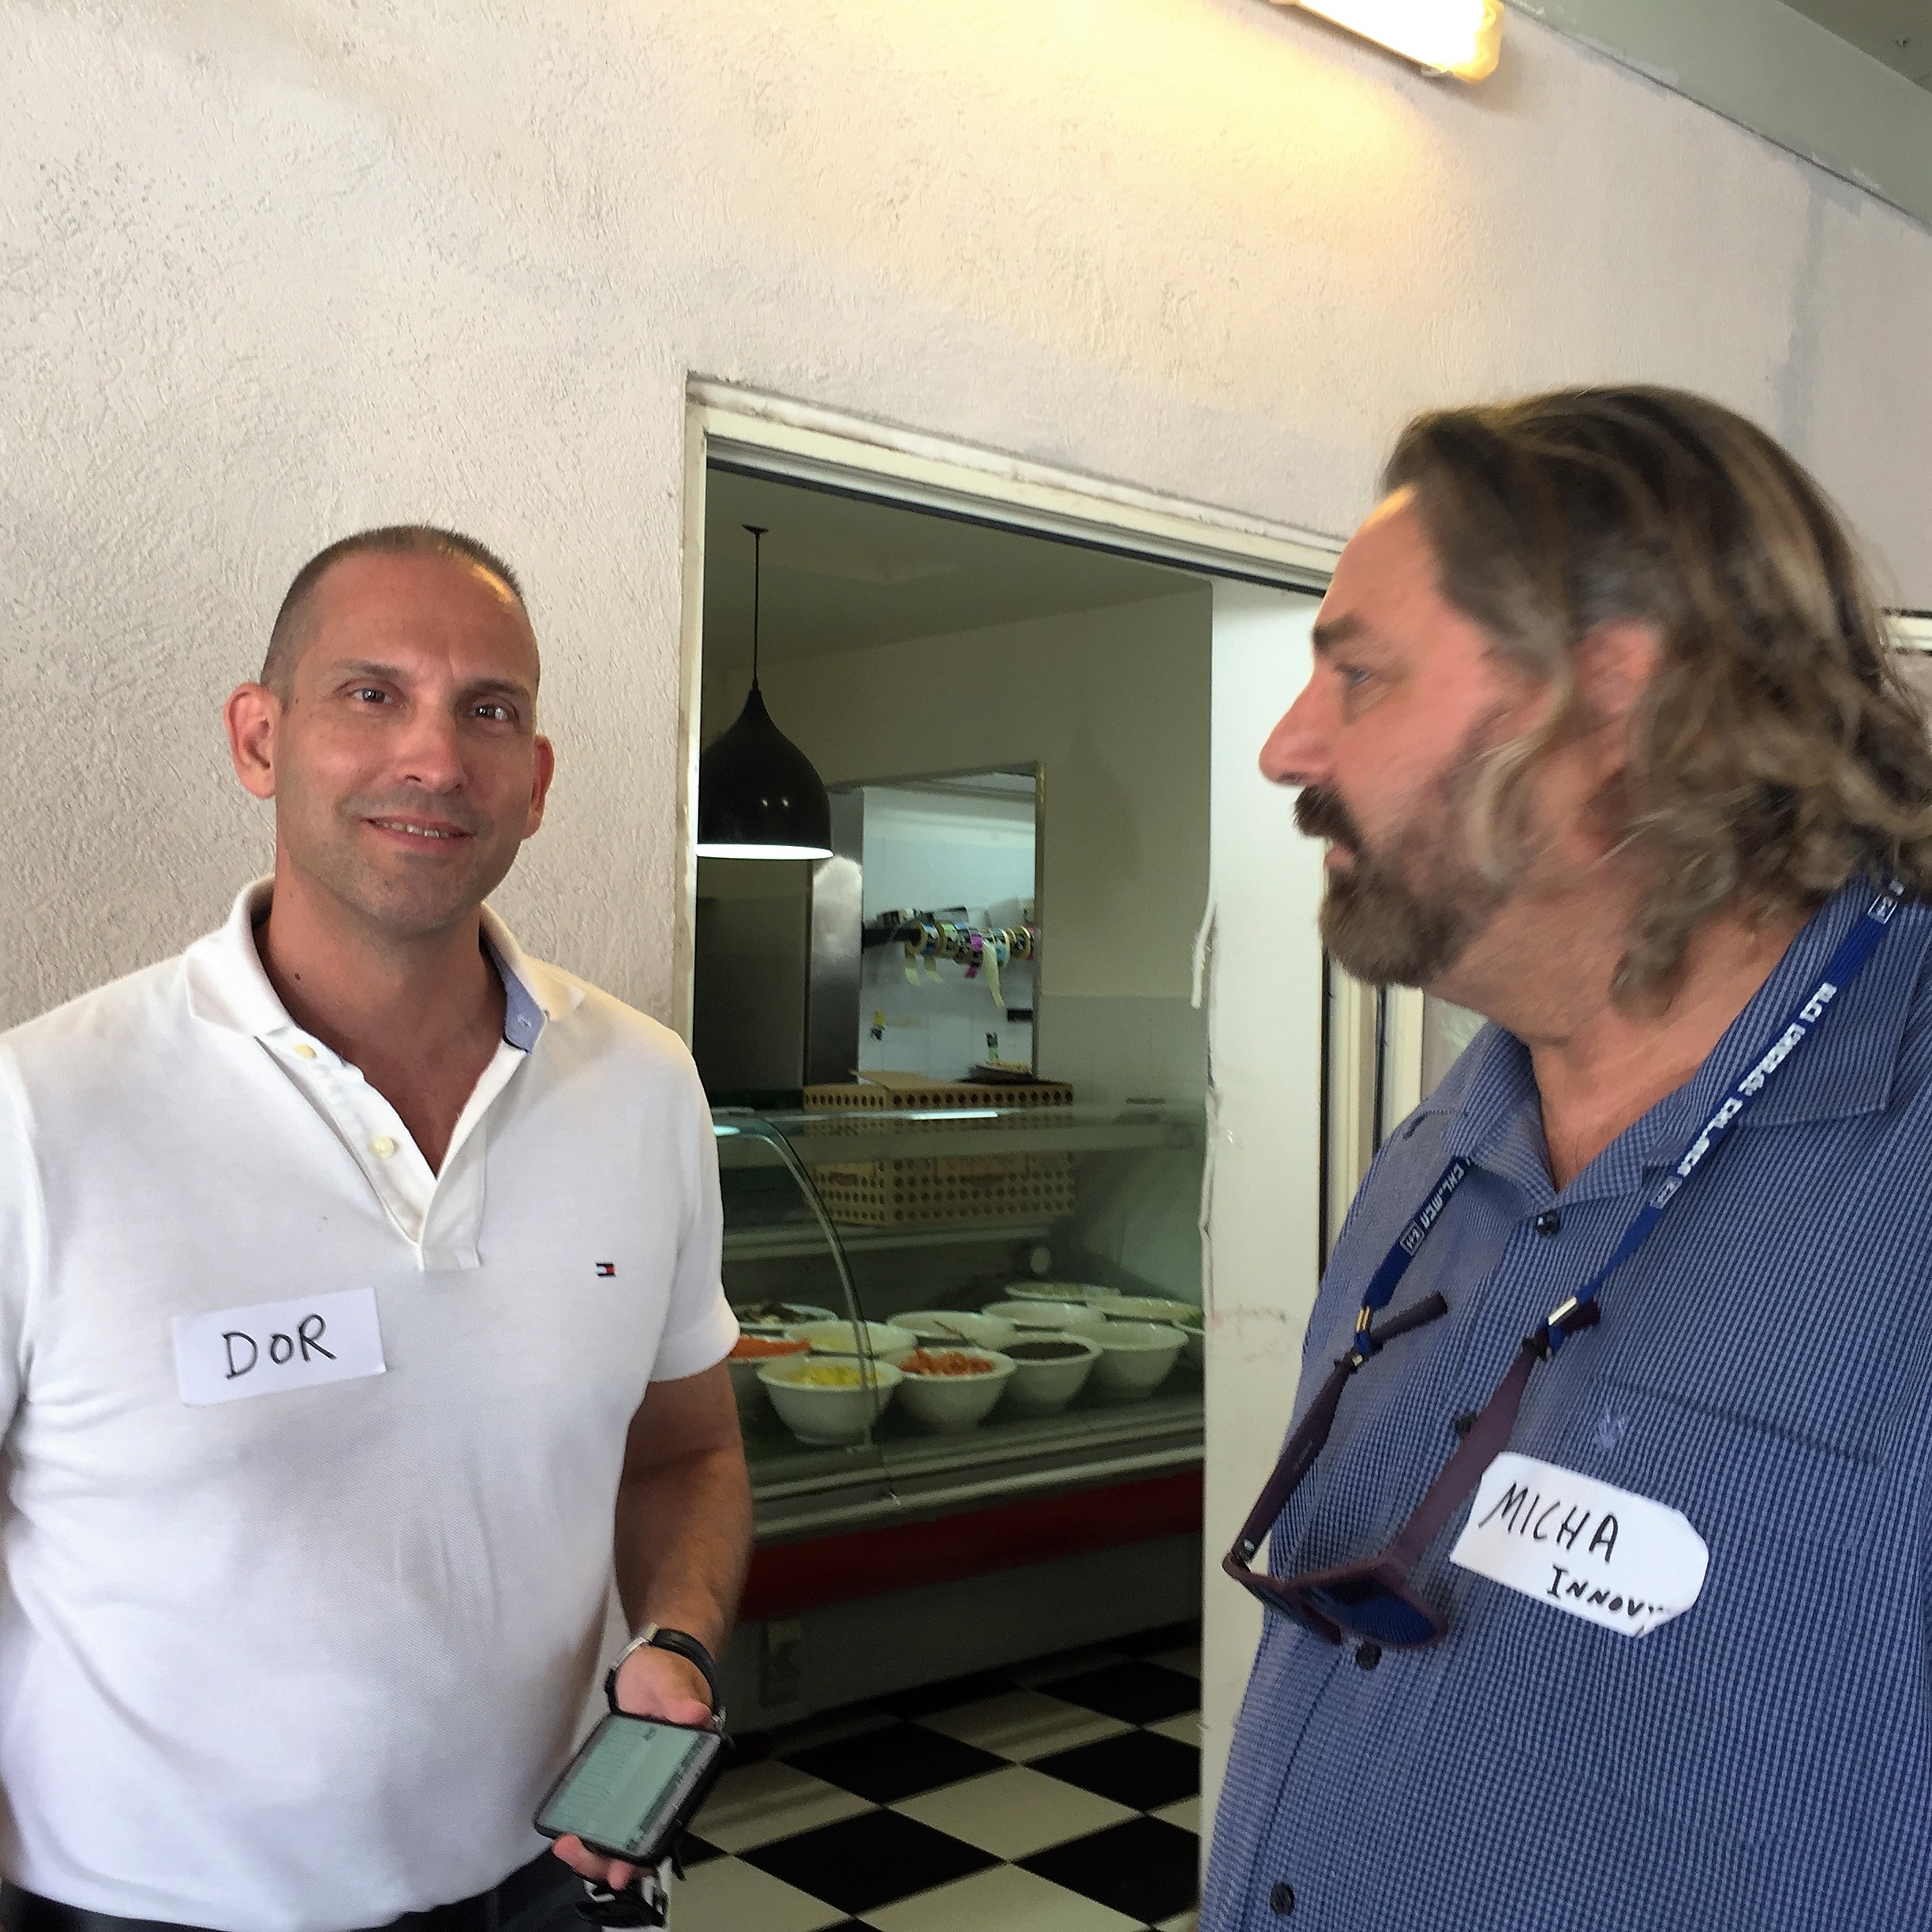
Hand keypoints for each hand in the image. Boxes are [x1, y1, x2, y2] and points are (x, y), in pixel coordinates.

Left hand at [549, 1645, 716, 1893]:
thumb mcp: (672, 1682)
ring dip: (594, 1848)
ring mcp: (639, 1784)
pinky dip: (589, 1825)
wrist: (652, 1663)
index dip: (645, 1855)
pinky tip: (567, 1827)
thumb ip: (682, 1699)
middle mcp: (663, 1787)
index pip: (669, 1826)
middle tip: (573, 1851)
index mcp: (685, 1773)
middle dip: (606, 1859)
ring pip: (620, 1831)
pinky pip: (606, 1810)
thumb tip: (696, 1714)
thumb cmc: (668, 1674)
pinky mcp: (620, 1776)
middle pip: (639, 1840)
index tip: (620, 1871)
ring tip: (565, 1845)